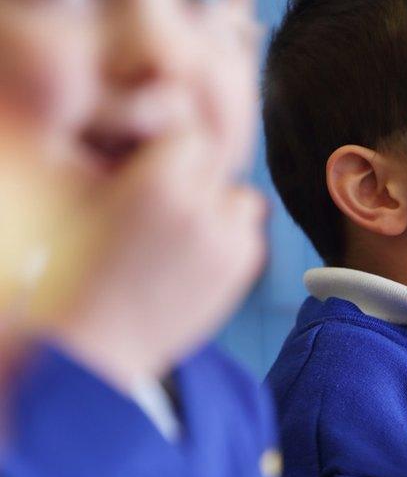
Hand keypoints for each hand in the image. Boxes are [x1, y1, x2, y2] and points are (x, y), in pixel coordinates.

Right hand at [53, 127, 266, 391]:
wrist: (100, 339)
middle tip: (168, 210)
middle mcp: (197, 205)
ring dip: (221, 209)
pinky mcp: (244, 265)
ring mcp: (226, 237)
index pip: (190, 137)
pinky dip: (230, 241)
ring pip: (242, 197)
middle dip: (197, 179)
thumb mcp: (100, 200)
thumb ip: (145, 167)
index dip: (175, 153)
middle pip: (219, 165)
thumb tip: (190, 141)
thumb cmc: (86, 267)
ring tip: (184, 237)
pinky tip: (194, 263)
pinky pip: (249, 234)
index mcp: (154, 183)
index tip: (157, 172)